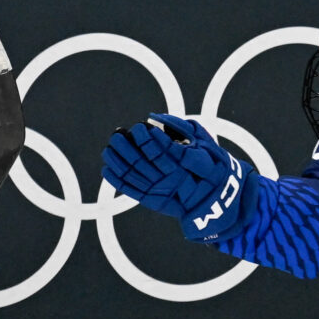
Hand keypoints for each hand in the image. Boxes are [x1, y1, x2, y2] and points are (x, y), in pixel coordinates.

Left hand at [103, 115, 255, 241]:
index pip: (164, 150)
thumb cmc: (209, 166)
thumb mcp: (203, 144)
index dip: (150, 140)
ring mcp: (160, 190)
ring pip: (134, 175)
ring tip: (109, 147)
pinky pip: (130, 190)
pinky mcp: (152, 200)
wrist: (212, 199)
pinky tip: (106, 169)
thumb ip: (182, 129)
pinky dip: (117, 180)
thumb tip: (154, 117)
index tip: (141, 126)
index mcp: (184, 164)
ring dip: (119, 161)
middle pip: (144, 162)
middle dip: (129, 147)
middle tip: (118, 133)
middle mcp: (171, 178)